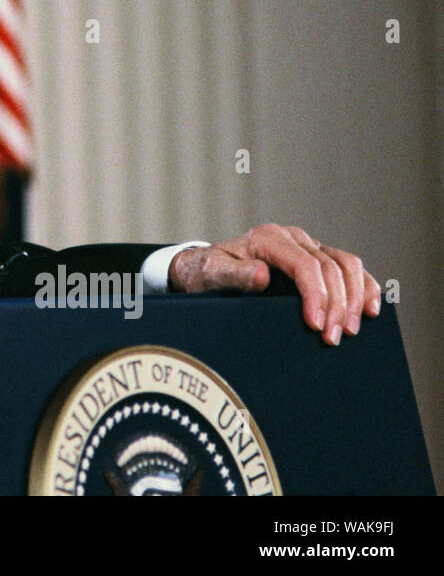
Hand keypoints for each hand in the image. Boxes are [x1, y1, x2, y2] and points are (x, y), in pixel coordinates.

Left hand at [168, 223, 379, 344]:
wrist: (205, 267)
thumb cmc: (208, 271)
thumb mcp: (212, 272)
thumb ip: (235, 274)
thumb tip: (262, 276)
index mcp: (268, 238)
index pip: (305, 264)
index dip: (316, 295)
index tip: (316, 325)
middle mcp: (292, 238)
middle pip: (329, 267)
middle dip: (337, 305)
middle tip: (333, 338)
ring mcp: (308, 246)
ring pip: (347, 265)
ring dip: (355, 298)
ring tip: (351, 331)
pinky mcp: (317, 258)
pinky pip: (350, 268)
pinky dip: (365, 286)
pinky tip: (371, 309)